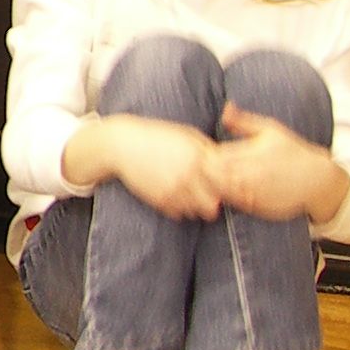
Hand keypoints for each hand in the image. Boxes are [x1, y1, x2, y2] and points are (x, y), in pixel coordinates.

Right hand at [98, 116, 228, 219]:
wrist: (122, 145)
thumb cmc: (156, 136)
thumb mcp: (185, 135)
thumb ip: (207, 149)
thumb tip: (227, 162)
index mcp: (197, 156)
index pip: (225, 179)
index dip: (227, 184)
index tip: (223, 182)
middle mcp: (188, 174)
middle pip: (215, 201)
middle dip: (214, 199)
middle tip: (209, 194)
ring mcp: (173, 189)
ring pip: (199, 211)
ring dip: (198, 206)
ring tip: (191, 195)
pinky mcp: (160, 200)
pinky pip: (180, 214)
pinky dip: (180, 208)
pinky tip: (176, 196)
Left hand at [212, 105, 349, 224]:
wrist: (318, 180)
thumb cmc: (293, 151)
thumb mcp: (271, 129)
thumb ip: (244, 121)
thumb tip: (226, 108)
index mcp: (249, 152)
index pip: (213, 155)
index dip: (204, 154)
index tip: (204, 152)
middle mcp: (250, 174)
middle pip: (212, 175)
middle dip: (204, 172)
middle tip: (202, 168)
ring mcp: (253, 192)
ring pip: (220, 191)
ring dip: (213, 187)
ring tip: (213, 180)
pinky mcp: (257, 207)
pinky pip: (233, 204)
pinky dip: (226, 199)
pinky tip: (226, 193)